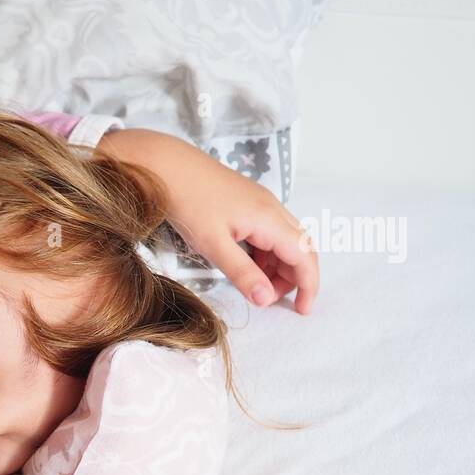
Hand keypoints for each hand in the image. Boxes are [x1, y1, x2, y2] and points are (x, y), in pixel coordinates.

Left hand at [98, 128, 318, 313]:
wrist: (166, 164)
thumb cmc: (187, 201)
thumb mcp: (213, 244)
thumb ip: (242, 273)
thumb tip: (266, 299)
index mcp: (269, 219)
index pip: (305, 256)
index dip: (308, 285)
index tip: (302, 310)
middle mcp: (273, 208)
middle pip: (301, 248)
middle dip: (293, 278)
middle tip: (270, 300)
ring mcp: (262, 203)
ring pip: (286, 240)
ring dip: (279, 266)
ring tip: (256, 286)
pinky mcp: (249, 201)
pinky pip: (270, 231)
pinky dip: (267, 253)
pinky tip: (247, 264)